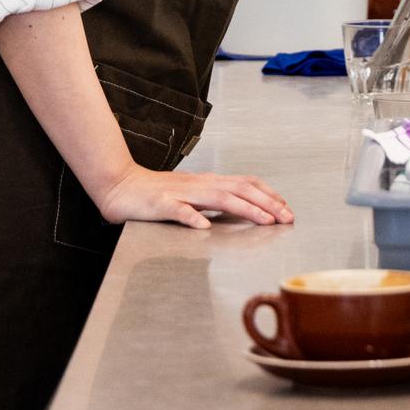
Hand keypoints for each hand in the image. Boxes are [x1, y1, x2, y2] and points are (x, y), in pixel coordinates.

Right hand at [94, 164, 293, 229]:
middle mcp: (200, 184)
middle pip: (240, 189)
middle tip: (287, 218)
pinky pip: (178, 210)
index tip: (287, 208)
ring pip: (218, 197)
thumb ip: (215, 200)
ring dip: (244, 208)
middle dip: (267, 203)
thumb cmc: (158, 194)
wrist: (122, 187)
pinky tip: (204, 227)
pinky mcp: (161, 204)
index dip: (269, 194)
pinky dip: (192, 217)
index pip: (246, 183)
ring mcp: (181, 193)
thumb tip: (243, 207)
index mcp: (209, 183)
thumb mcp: (193, 195)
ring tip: (264, 220)